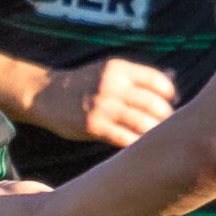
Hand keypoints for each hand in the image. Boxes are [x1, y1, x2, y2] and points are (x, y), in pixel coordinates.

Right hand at [32, 56, 174, 147]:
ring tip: (157, 137)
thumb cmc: (83, 85)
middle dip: (165, 116)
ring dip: (154, 132)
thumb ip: (133, 77)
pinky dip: (137, 144)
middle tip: (167, 125)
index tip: (169, 103)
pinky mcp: (94, 127)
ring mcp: (103, 107)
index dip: (169, 94)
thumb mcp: (106, 70)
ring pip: (142, 123)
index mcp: (118, 69)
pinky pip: (125, 138)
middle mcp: (112, 86)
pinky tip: (140, 146)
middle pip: (153, 104)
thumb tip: (169, 90)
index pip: (157, 81)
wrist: (46, 95)